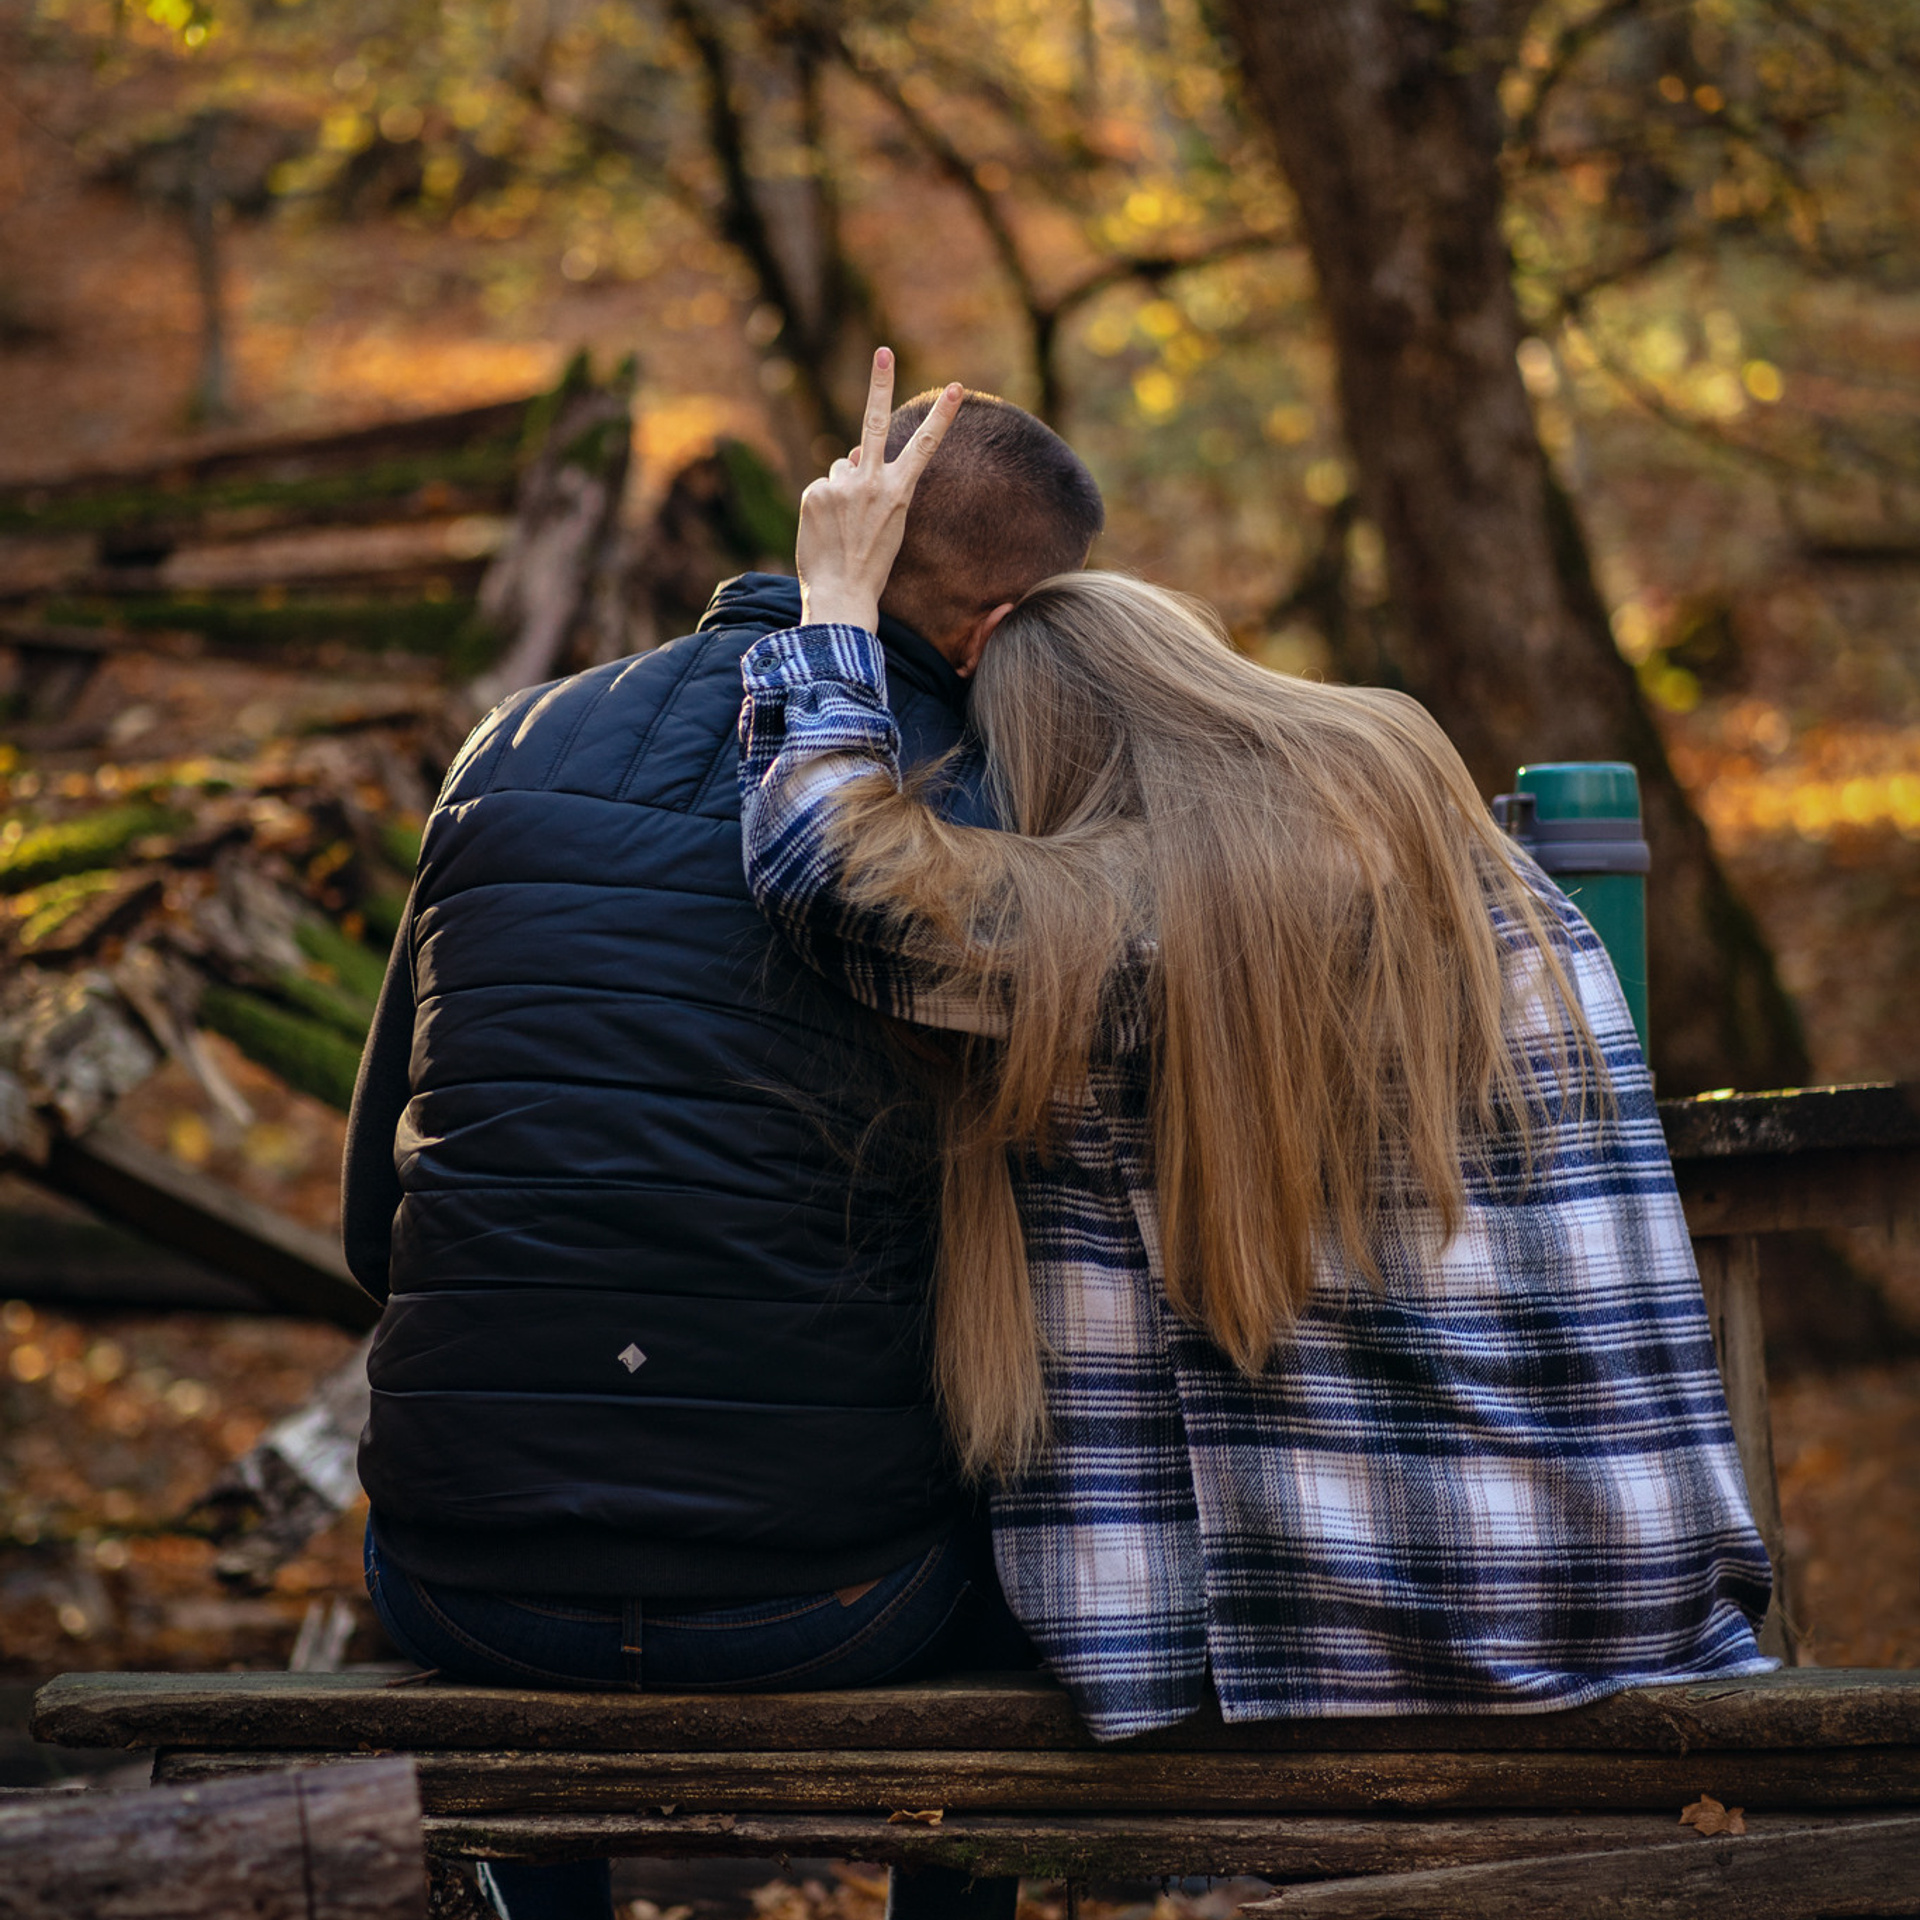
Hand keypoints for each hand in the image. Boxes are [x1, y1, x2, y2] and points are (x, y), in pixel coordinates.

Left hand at [797, 350, 963, 632]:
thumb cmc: (870, 565)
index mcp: (898, 493)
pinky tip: (826, 530)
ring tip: (843, 526)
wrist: (842, 595)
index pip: (924, 447)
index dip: (941, 416)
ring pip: (841, 468)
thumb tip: (852, 449)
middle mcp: (871, 483)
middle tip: (883, 351)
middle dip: (880, 384)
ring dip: (841, 488)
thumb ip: (873, 482)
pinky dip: (822, 504)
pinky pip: (821, 487)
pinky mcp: (816, 492)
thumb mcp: (886, 523)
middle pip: (875, 423)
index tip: (957, 387)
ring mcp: (841, 486)